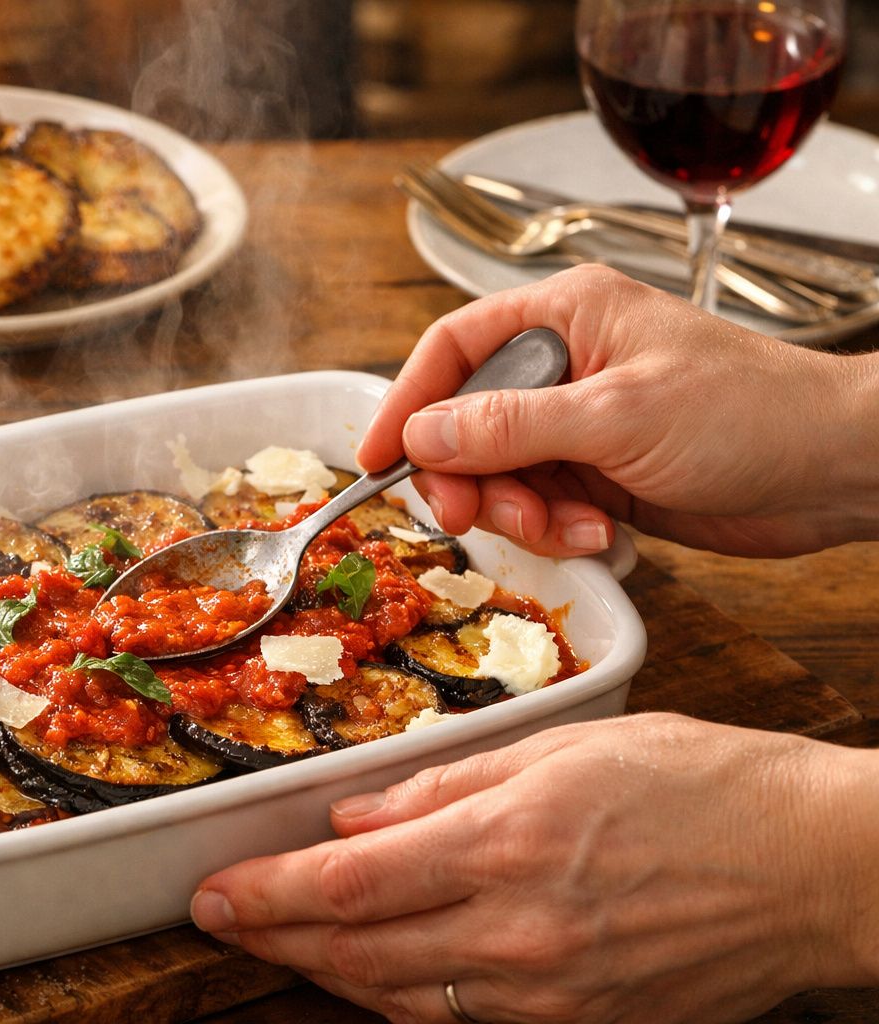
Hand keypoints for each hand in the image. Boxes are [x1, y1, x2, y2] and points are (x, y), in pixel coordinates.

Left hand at [189, 714, 878, 1022]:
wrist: (815, 866)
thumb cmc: (700, 783)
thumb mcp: (564, 748)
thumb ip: (443, 785)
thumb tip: (354, 815)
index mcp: (508, 843)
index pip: (349, 883)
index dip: (267, 896)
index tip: (211, 896)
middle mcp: (519, 932)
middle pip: (358, 954)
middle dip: (275, 941)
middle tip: (220, 924)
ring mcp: (552, 994)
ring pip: (400, 1002)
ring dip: (326, 977)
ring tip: (280, 948)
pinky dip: (402, 1003)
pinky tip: (372, 980)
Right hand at [357, 265, 878, 556]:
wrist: (834, 470)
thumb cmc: (749, 413)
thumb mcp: (617, 415)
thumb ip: (510, 426)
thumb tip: (420, 437)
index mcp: (565, 317)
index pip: (452, 350)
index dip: (405, 404)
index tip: (374, 460)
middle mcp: (564, 365)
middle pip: (464, 424)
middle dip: (470, 479)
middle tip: (477, 517)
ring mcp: (579, 422)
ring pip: (497, 475)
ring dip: (521, 514)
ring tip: (573, 526)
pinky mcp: (598, 473)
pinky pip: (539, 506)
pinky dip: (557, 530)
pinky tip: (603, 533)